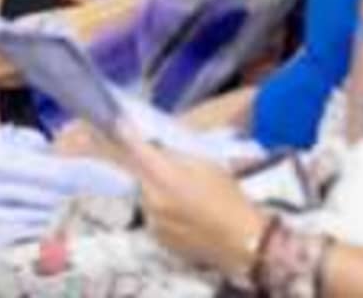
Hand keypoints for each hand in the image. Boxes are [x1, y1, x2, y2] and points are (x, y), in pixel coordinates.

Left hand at [124, 141, 265, 277]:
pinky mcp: (157, 239)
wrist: (243, 241)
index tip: (119, 122)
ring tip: (179, 193)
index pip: (135, 149)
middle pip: (137, 174)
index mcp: (163, 177)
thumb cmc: (229, 198)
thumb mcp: (205, 164)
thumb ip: (175, 155)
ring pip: (144, 196)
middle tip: (165, 165)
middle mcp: (151, 200)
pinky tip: (182, 212)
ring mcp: (152, 222)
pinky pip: (152, 216)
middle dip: (145, 166)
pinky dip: (160, 210)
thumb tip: (156, 149)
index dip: (126, 134)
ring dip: (153, 189)